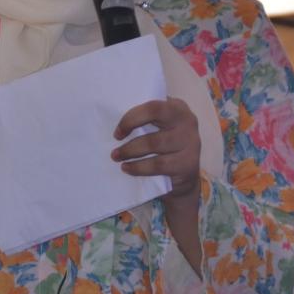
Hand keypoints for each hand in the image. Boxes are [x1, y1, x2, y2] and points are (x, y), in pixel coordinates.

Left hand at [114, 97, 202, 272]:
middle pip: (157, 121)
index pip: (156, 103)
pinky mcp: (187, 168)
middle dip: (131, 133)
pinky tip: (127, 172)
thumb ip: (142, 123)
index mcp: (179, 109)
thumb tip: (102, 117)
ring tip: (117, 159)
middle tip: (114, 146)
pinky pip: (160, 166)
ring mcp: (191, 145)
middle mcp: (189, 123)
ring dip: (132, 153)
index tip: (117, 127)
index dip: (134, 114)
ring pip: (156, 144)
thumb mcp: (154, 134)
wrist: (182, 189)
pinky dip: (140, 169)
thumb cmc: (159, 156)